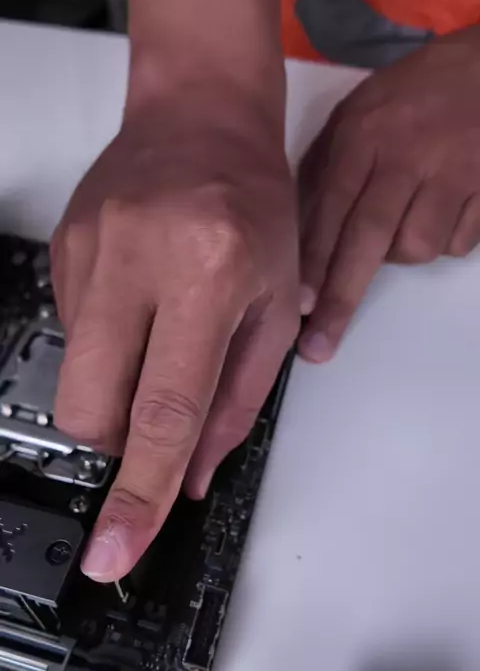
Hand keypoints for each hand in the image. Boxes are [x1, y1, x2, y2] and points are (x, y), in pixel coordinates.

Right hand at [52, 88, 297, 581]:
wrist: (201, 119)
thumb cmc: (256, 208)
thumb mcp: (275, 307)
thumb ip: (236, 400)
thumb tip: (188, 476)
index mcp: (208, 273)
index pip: (165, 409)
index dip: (139, 492)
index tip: (115, 551)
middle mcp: (136, 259)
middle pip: (91, 407)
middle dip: (118, 443)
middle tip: (156, 417)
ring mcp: (88, 252)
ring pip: (74, 377)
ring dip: (114, 391)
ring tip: (157, 337)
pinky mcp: (61, 250)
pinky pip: (73, 336)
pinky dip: (107, 347)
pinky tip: (139, 305)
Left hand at [298, 26, 479, 362]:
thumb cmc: (413, 93)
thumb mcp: (357, 114)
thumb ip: (326, 168)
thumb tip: (298, 235)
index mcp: (364, 134)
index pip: (331, 208)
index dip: (315, 262)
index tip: (299, 308)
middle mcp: (406, 155)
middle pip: (370, 239)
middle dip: (341, 297)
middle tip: (320, 346)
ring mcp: (452, 172)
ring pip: (417, 248)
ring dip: (403, 253)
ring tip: (404, 221)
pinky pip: (459, 243)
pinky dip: (445, 241)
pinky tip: (441, 211)